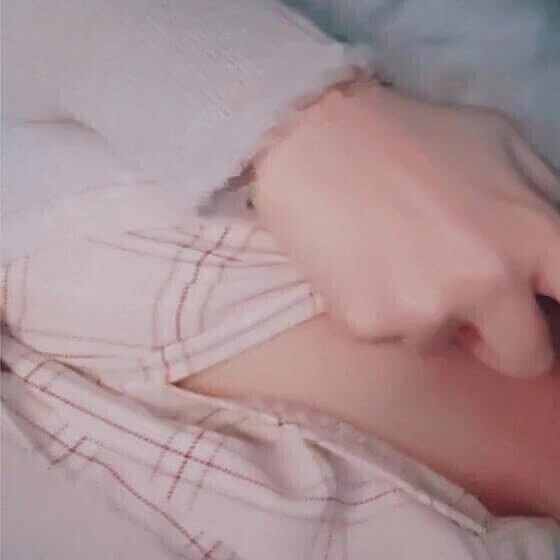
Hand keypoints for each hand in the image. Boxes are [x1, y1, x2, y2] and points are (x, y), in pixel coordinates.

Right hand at [252, 84, 559, 376]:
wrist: (313, 141)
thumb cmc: (409, 135)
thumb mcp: (500, 144)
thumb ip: (542, 203)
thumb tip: (551, 259)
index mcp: (530, 236)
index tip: (542, 319)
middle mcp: (485, 284)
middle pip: (524, 358)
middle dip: (501, 339)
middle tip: (466, 301)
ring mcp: (424, 312)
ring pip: (438, 343)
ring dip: (425, 314)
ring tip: (393, 258)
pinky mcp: (368, 325)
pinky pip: (388, 334)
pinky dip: (379, 309)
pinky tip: (360, 265)